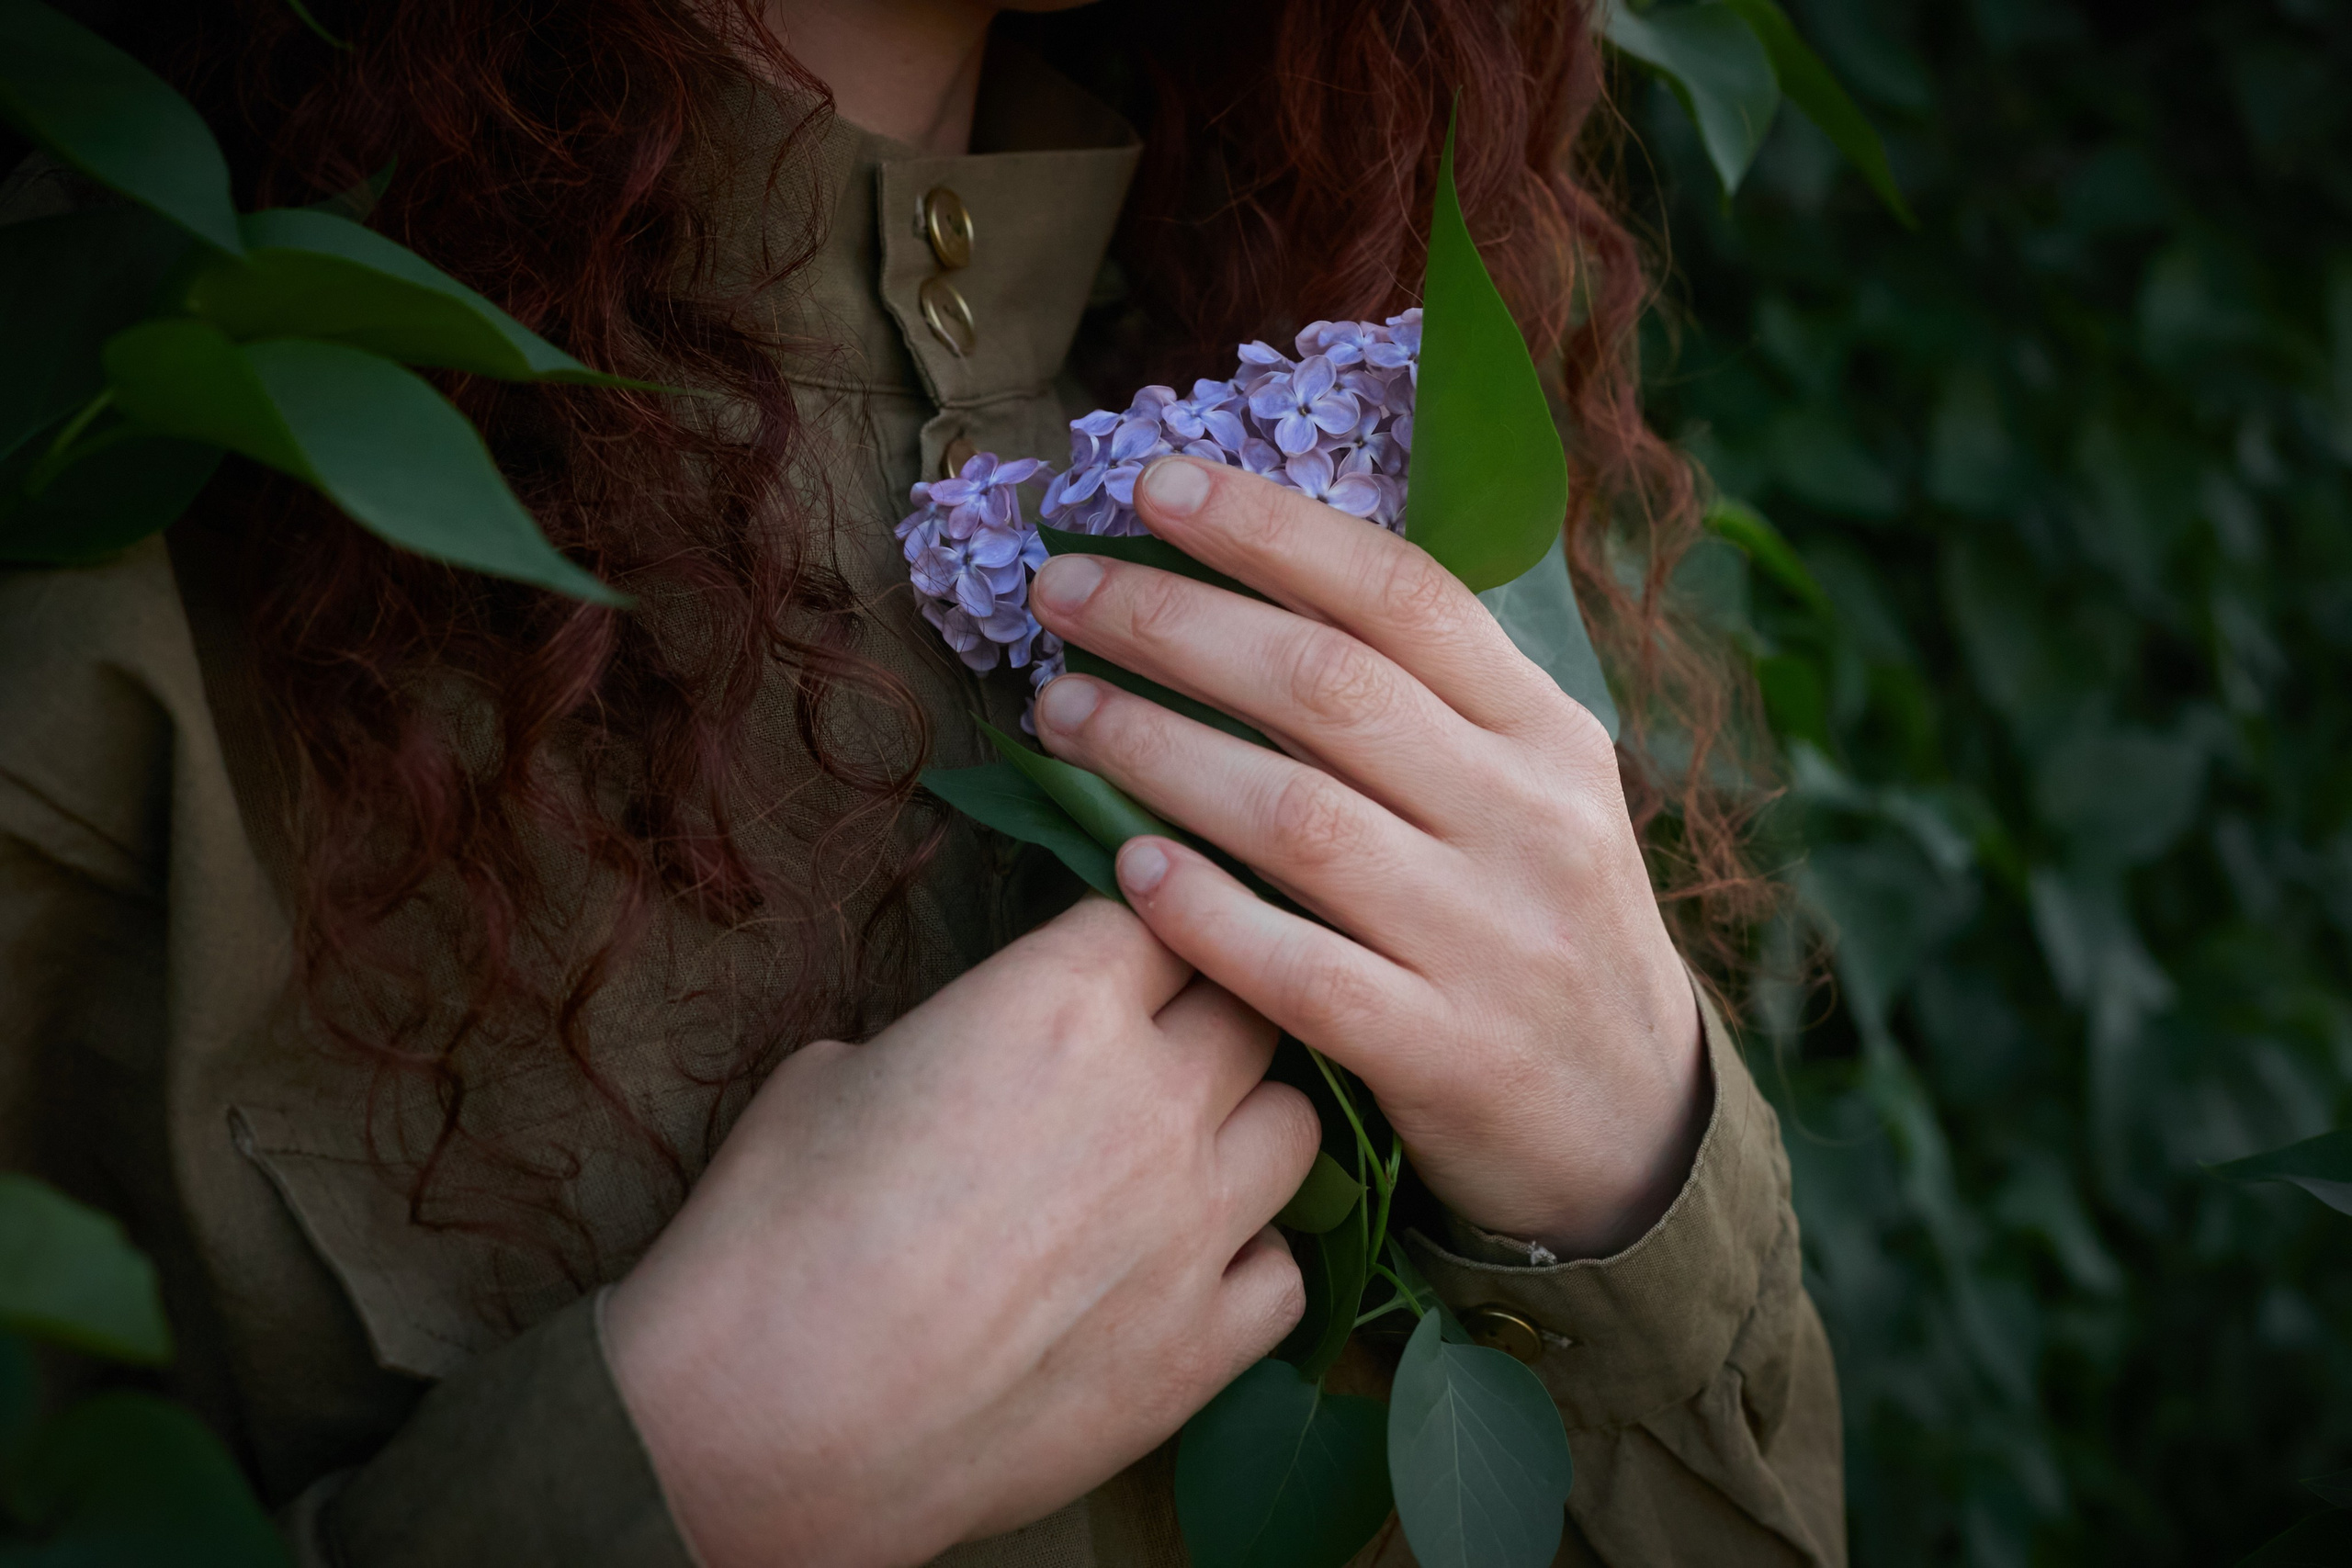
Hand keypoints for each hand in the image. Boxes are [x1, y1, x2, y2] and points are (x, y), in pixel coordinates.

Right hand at [604, 898, 1316, 1567]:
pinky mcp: (1203, 1346)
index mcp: (1058, 1001)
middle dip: (1209, 1012)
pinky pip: (1284, 1272)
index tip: (1118, 954)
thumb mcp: (835, 1073)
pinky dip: (1249, 1262)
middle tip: (1156, 1048)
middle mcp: (1154, 1097)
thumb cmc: (773, 1237)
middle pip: (1251, 1003)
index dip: (1135, 933)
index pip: (1158, 913)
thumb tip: (967, 1058)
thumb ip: (947, 1037)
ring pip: (1297, 1126)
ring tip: (1187, 1155)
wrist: (770, 1423)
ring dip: (1248, 1126)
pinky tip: (1189, 1271)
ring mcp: (1194, 1225)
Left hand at [1027, 455, 1706, 1258]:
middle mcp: (1527, 818)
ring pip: (1297, 820)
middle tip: (1060, 594)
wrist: (1633, 1121)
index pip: (1402, 594)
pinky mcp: (1444, 1053)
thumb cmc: (1539, 925)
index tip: (1153, 489)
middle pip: (1327, 687)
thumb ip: (1429, 699)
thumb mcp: (1531, 788)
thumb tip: (1258, 578)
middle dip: (1174, 624)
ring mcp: (1489, 938)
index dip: (1270, 530)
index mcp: (1547, 731)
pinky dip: (1203, 913)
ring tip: (1060, 713)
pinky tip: (1123, 869)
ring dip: (1157, 753)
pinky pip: (1298, 969)